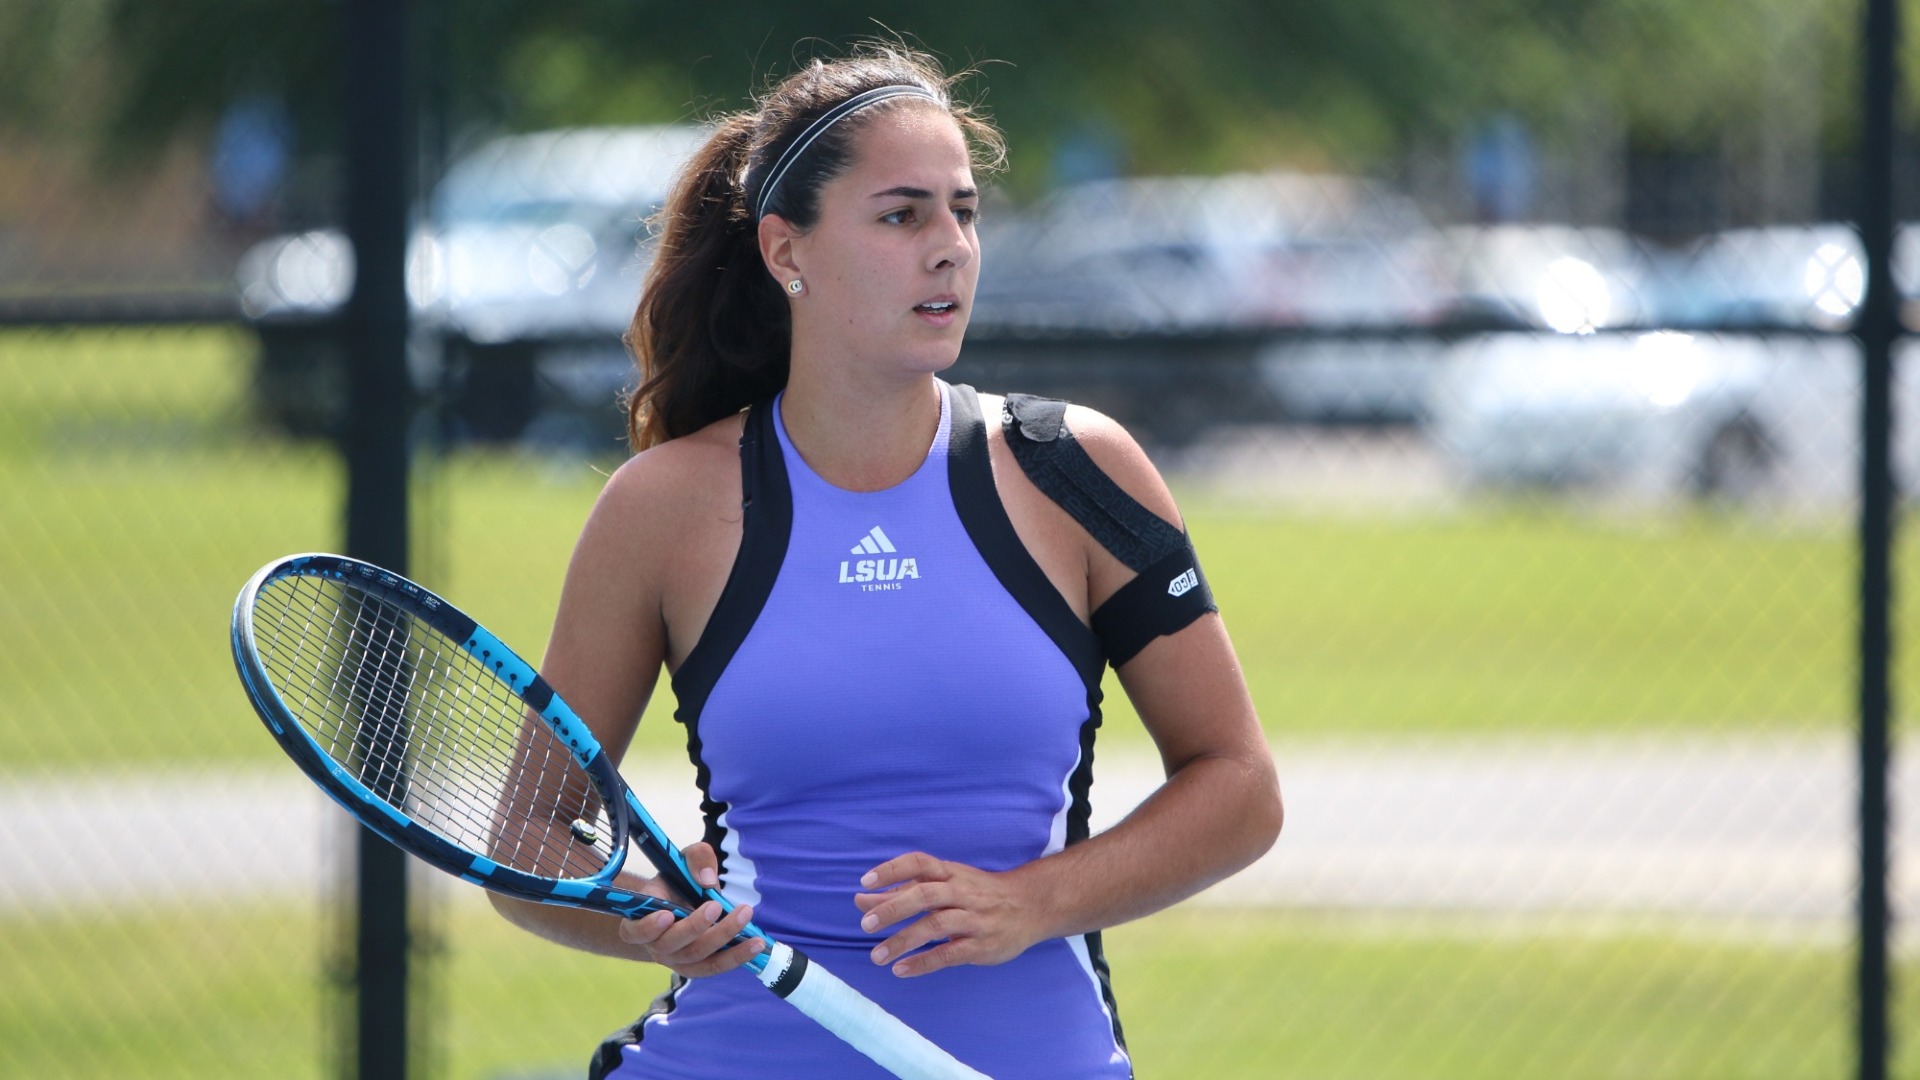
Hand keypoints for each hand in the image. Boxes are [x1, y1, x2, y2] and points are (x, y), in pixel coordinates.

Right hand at [617, 841, 763, 977]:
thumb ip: (695, 859)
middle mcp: (654, 945)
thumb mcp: (683, 860)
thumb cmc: (677, 881)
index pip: (635, 931)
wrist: (679, 903)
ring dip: (723, 938)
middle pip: (672, 944)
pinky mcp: (696, 967)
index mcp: (640, 919)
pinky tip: (755, 944)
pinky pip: (714, 967)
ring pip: (696, 956)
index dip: (648, 927)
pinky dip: (735, 957)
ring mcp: (675, 960)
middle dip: (696, 926)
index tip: (667, 914)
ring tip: (745, 917)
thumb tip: (707, 880)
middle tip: (717, 905)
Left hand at [854, 852, 1040, 978]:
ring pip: (936, 925)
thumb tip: (860, 900)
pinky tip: (902, 970)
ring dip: (904, 940)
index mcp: (950, 873)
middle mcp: (962, 892)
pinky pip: (950, 954)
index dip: (892, 870)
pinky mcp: (981, 945)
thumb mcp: (944, 885)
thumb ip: (902, 892)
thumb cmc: (978, 893)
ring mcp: (974, 919)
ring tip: (877, 956)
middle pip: (925, 894)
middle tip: (865, 925)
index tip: (865, 882)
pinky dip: (924, 962)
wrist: (1031, 906)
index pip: (919, 863)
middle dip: (893, 908)